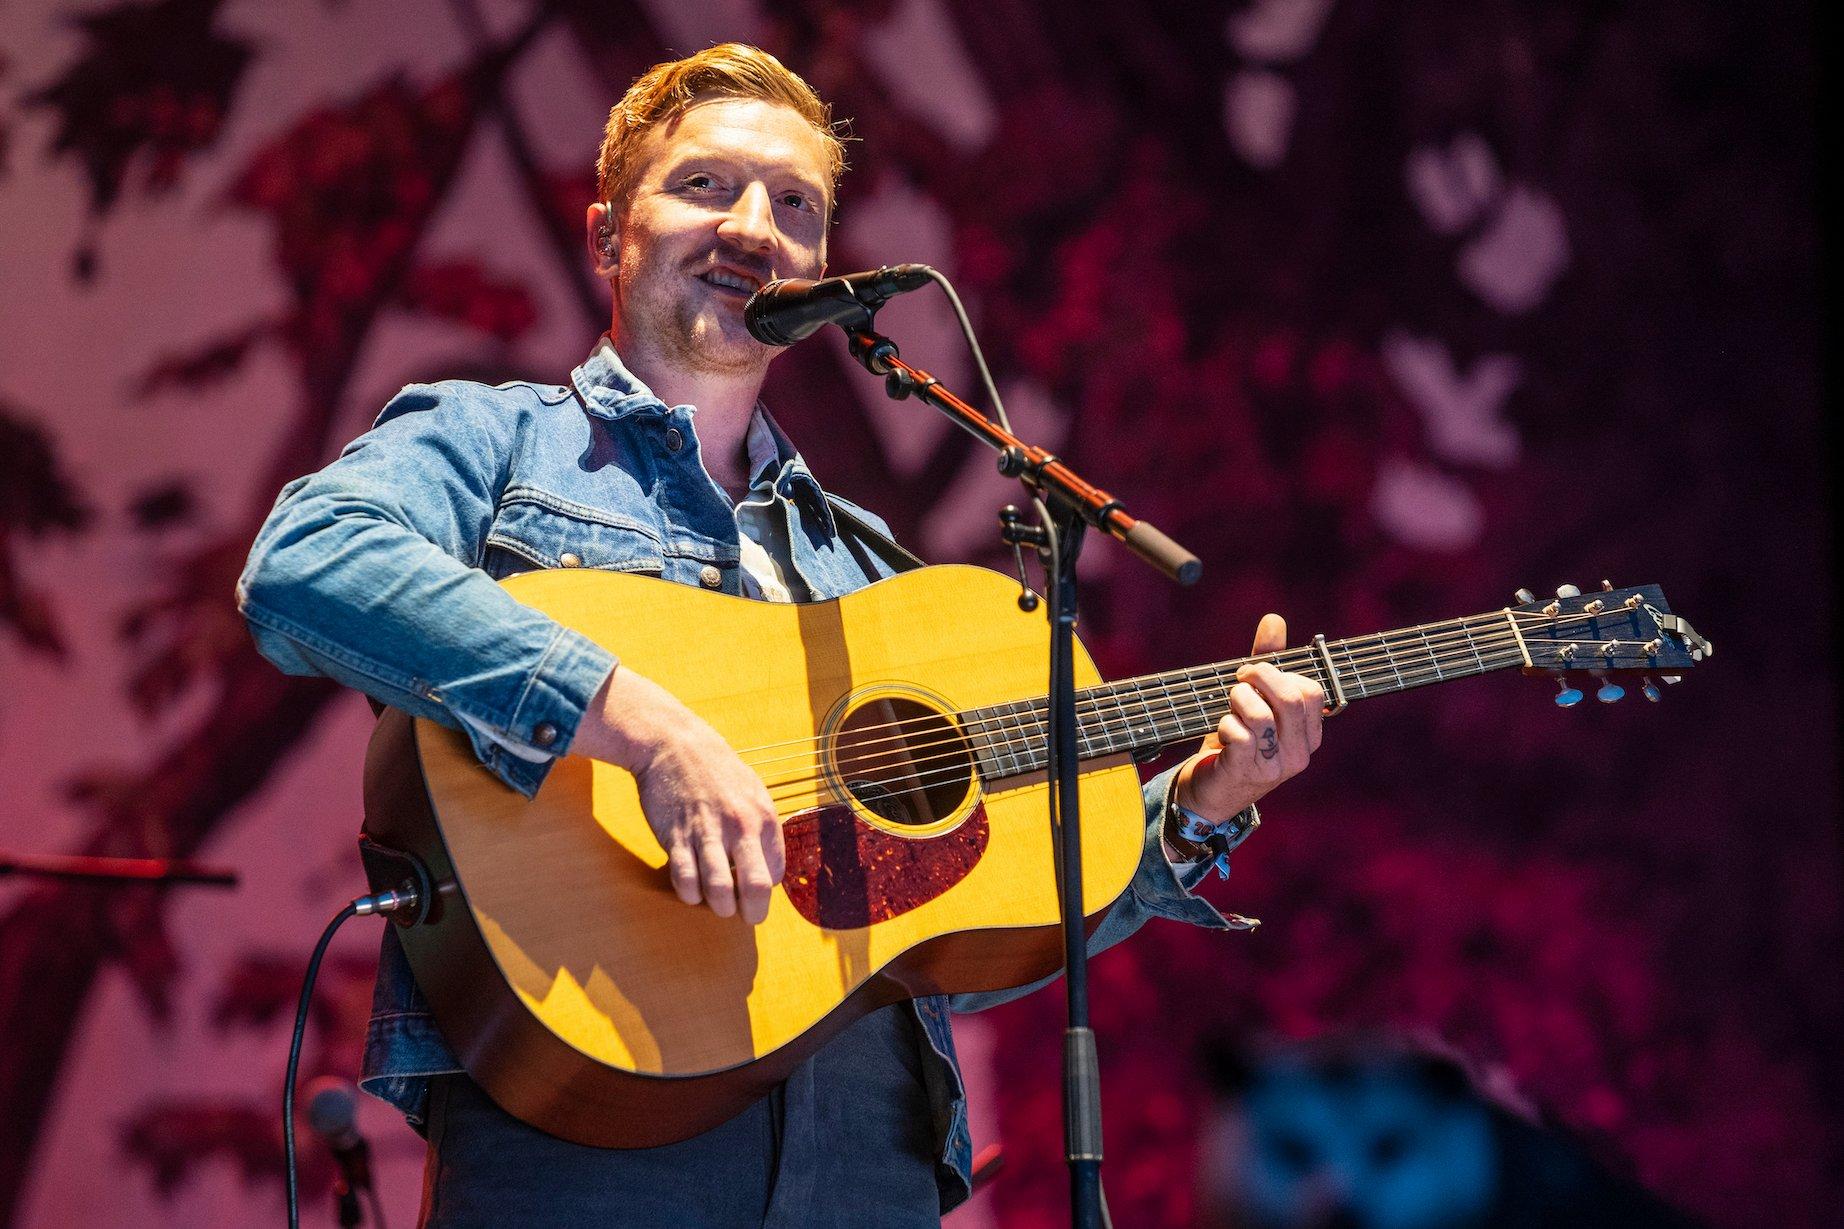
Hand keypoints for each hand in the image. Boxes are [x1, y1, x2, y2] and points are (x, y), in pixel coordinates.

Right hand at [571, 668, 783, 924]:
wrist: (675, 744)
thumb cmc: (716, 771)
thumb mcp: (753, 793)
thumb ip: (762, 830)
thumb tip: (770, 870)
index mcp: (764, 818)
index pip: (776, 874)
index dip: (764, 889)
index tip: (751, 885)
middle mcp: (740, 827)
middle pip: (756, 888)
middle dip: (752, 913)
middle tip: (745, 915)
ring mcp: (708, 833)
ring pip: (719, 891)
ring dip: (719, 907)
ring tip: (715, 901)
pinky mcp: (676, 837)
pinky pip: (685, 881)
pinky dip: (689, 894)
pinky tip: (691, 887)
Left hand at [1175, 613, 1324, 821]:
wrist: (1208, 794)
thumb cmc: (1234, 743)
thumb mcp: (1253, 702)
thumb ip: (1266, 663)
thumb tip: (1274, 620)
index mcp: (1308, 735)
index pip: (1310, 691)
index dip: (1279, 673)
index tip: (1254, 673)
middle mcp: (1298, 752)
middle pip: (1290, 698)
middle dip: (1259, 677)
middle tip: (1239, 679)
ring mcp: (1275, 766)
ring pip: (1261, 715)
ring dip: (1237, 699)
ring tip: (1229, 705)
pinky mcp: (1245, 772)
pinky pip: (1238, 735)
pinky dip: (1224, 723)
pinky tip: (1221, 730)